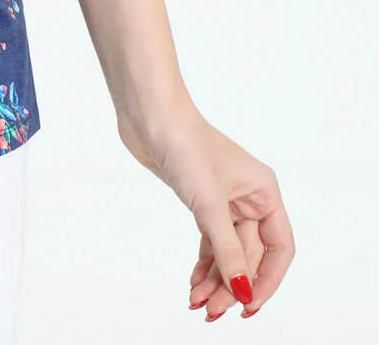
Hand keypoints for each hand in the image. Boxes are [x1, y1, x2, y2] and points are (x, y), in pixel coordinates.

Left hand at [118, 104, 294, 320]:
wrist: (149, 116)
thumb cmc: (185, 147)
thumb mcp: (209, 204)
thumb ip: (228, 252)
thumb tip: (243, 293)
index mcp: (265, 192)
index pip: (279, 249)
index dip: (268, 281)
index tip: (248, 306)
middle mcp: (249, 197)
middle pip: (251, 255)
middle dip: (233, 285)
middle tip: (212, 312)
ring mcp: (225, 200)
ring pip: (228, 252)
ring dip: (216, 280)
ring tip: (197, 304)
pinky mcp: (201, 200)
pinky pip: (211, 241)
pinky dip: (204, 264)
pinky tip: (194, 284)